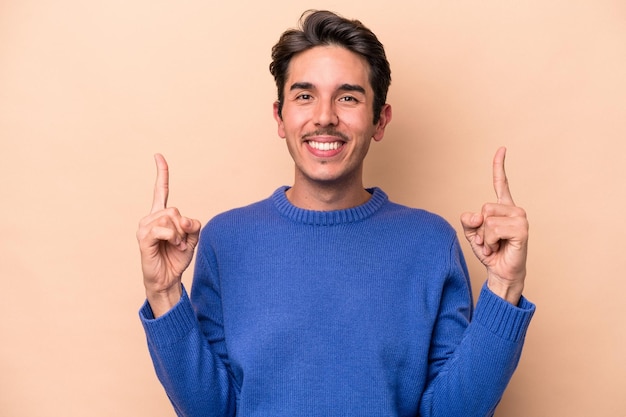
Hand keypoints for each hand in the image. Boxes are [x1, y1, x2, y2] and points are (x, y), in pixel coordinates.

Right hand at [136, 154, 201, 316]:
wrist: (168, 279)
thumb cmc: (177, 258)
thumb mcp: (192, 238)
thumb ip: (192, 224)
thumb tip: (182, 220)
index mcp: (161, 215)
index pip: (160, 190)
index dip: (161, 173)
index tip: (158, 156)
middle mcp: (150, 218)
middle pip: (174, 209)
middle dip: (184, 227)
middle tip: (182, 242)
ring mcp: (144, 227)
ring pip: (170, 219)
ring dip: (179, 235)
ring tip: (176, 246)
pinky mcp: (143, 238)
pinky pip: (163, 229)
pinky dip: (173, 238)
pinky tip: (172, 245)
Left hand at [460, 147, 527, 304]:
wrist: (501, 273)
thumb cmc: (490, 252)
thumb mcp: (472, 234)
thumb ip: (469, 221)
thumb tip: (477, 214)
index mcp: (503, 208)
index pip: (501, 183)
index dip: (499, 166)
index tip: (502, 148)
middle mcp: (514, 210)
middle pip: (484, 208)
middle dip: (479, 228)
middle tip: (488, 241)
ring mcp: (520, 219)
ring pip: (487, 219)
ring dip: (484, 237)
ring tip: (493, 245)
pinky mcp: (521, 230)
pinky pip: (493, 229)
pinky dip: (489, 242)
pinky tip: (498, 248)